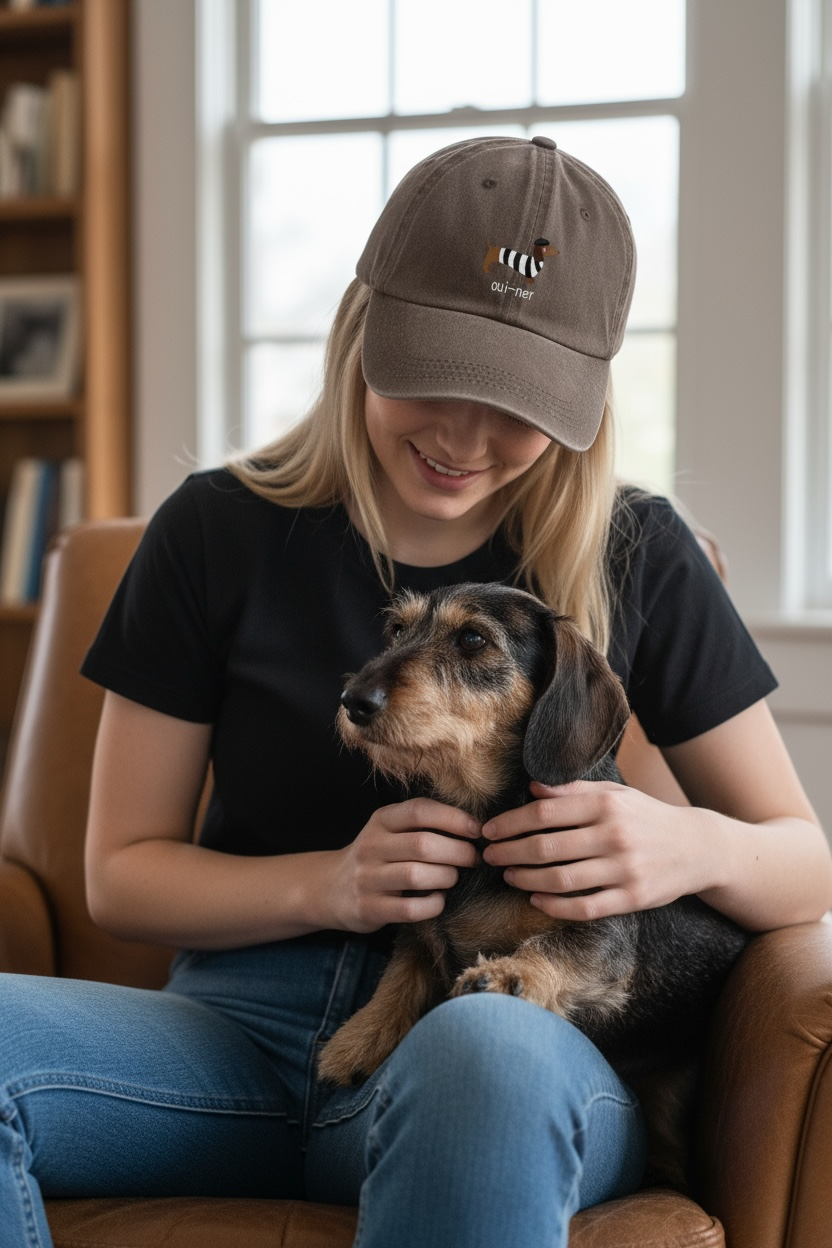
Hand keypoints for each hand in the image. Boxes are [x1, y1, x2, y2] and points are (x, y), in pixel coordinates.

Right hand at [327, 798, 480, 932]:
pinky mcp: (368, 908)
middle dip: (458, 852)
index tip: (477, 830)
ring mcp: (367, 878)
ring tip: (453, 878)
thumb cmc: (376, 856)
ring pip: (417, 876)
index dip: (454, 818)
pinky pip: (410, 909)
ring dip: (446, 877)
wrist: (331, 888)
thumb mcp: (390, 830)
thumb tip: (473, 826)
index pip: (420, 811)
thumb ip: (421, 824)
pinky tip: (438, 900)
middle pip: (423, 845)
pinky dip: (433, 905)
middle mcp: (371, 846)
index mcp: (381, 820)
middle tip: (473, 859)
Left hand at [481, 781, 708, 920]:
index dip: (511, 823)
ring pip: (561, 879)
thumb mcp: (614, 794)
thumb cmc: (646, 817)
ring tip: (509, 875)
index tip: (490, 830)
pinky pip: (584, 907)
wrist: (697, 847)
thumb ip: (573, 790)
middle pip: (546, 847)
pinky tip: (536, 898)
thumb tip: (533, 788)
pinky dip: (554, 906)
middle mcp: (613, 835)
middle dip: (510, 852)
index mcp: (605, 805)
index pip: (545, 813)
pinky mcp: (632, 898)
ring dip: (526, 879)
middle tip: (489, 855)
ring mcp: (623, 870)